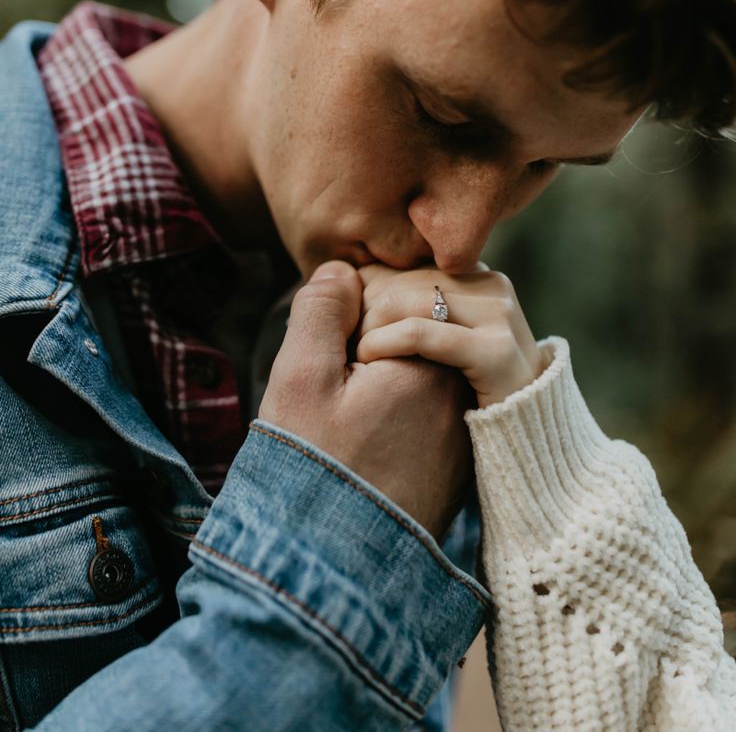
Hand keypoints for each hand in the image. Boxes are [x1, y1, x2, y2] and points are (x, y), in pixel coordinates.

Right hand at [258, 261, 473, 539]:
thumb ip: (321, 308)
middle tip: (338, 382)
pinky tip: (368, 430)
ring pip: (425, 357)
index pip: (397, 291)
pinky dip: (401, 396)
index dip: (351, 312)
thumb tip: (345, 271)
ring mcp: (461, 425)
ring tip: (349, 406)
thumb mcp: (301, 378)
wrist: (334, 573)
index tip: (331, 360)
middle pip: (419, 319)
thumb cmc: (310, 473)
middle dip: (375, 330)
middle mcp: (459, 389)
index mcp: (429, 362)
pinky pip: (432, 397)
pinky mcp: (454, 454)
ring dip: (388, 361)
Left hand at [356, 264, 542, 407]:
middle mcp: (490, 285)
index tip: (344, 331)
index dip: (359, 295)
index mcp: (471, 276)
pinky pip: (422, 333)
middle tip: (342, 347)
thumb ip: (398, 308)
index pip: (395, 266)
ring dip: (368, 328)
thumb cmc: (461, 396)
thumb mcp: (431, 341)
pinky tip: (368, 360)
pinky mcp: (496, 351)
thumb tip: (339, 275)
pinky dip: (385, 343)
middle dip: (361, 312)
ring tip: (353, 357)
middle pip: (397, 280)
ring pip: (405, 299)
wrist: (520, 446)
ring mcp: (499, 314)